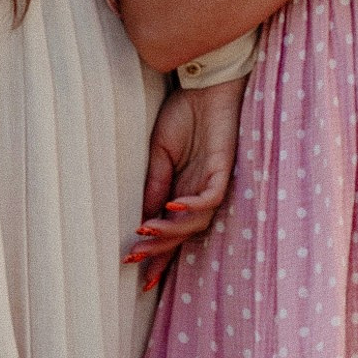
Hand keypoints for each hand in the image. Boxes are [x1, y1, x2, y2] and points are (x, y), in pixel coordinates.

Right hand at [127, 76, 243, 287]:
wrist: (203, 87)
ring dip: (171, 230)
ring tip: (146, 231)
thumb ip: (154, 185)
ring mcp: (212, 184)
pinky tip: (171, 206)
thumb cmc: (182, 117)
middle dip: (159, 250)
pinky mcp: (223, 170)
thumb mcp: (158, 155)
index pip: (170, 232)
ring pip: (196, 223)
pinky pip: (210, 198)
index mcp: (181, 193)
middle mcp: (198, 194)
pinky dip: (191, 206)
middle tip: (135, 258)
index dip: (156, 254)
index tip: (134, 270)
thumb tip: (141, 218)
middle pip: (182, 235)